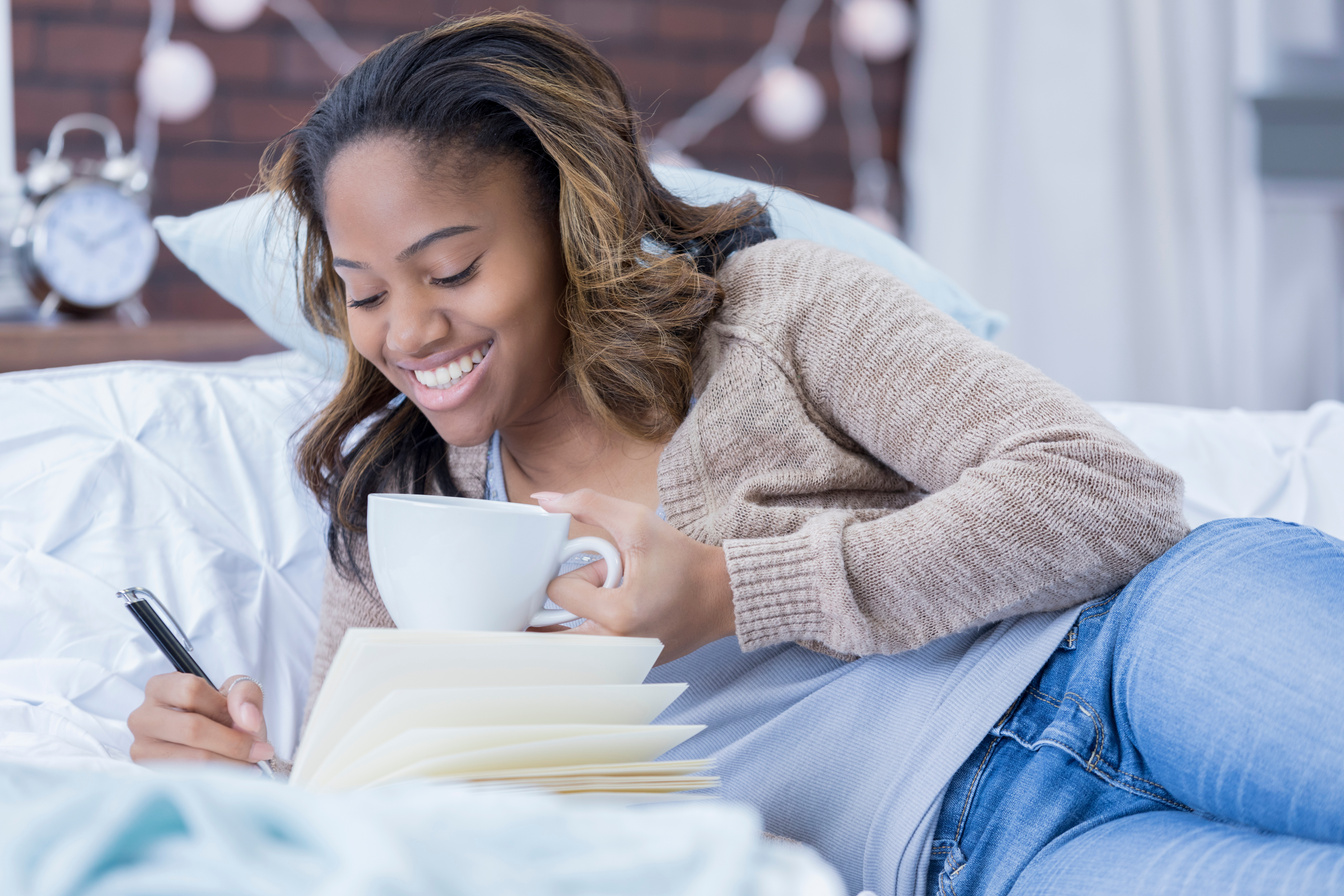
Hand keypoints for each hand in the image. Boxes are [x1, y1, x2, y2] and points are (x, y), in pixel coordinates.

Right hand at [128, 673, 273, 769]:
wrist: (216, 745)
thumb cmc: (223, 716)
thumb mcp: (238, 694)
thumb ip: (245, 695)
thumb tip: (248, 720)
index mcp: (160, 687)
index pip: (191, 691)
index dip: (224, 708)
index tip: (251, 724)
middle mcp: (143, 717)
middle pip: (191, 728)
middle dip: (233, 742)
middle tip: (261, 752)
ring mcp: (141, 748)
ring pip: (190, 758)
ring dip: (229, 764)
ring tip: (251, 766)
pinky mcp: (148, 775)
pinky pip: (187, 780)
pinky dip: (217, 779)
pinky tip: (234, 776)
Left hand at [532, 489, 736, 662]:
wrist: (720, 595)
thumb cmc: (682, 559)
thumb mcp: (636, 521)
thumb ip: (588, 504)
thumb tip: (543, 500)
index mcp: (619, 614)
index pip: (559, 591)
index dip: (580, 572)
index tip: (608, 568)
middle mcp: (617, 648)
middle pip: (554, 627)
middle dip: (573, 601)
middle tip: (604, 588)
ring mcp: (622, 664)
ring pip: (569, 643)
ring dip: (581, 619)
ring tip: (611, 603)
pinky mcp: (627, 671)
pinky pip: (589, 656)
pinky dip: (594, 634)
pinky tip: (619, 619)